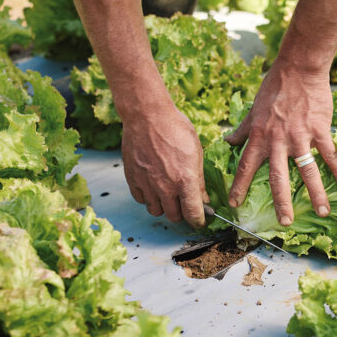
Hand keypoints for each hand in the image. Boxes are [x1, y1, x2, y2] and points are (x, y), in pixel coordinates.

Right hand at [121, 95, 207, 227]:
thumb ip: (199, 180)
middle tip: (184, 203)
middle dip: (182, 213)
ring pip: (156, 211)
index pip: (193, 214)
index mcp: (185, 181)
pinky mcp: (133, 179)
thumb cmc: (175, 129)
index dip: (198, 220)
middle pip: (174, 216)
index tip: (200, 220)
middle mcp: (165, 187)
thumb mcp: (196, 152)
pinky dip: (148, 198)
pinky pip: (141, 200)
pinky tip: (153, 186)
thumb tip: (203, 198)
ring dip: (164, 207)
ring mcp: (147, 184)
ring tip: (168, 195)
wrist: (147, 116)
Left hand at [225, 65, 336, 224]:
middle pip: (279, 178)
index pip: (245, 166)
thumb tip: (228, 140)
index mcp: (259, 137)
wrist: (298, 69)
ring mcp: (300, 137)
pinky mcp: (319, 130)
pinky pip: (330, 155)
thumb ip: (243, 129)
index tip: (234, 204)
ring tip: (323, 212)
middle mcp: (278, 141)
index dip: (239, 186)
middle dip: (281, 203)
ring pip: (308, 171)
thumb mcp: (253, 109)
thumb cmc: (274, 87)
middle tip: (285, 223)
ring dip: (316, 194)